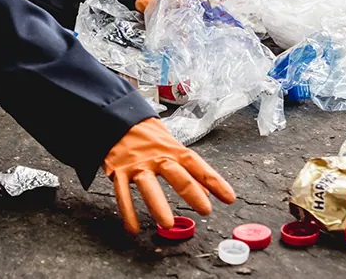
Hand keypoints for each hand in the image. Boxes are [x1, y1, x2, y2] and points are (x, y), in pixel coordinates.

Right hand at [103, 117, 235, 233]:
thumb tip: (207, 193)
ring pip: (148, 185)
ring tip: (167, 224)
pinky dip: (127, 212)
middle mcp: (157, 157)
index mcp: (173, 149)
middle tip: (205, 210)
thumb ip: (188, 171)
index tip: (229, 198)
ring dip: (157, 205)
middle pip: (176, 174)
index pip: (197, 165)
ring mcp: (137, 164)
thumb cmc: (147, 135)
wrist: (115, 116)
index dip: (214, 181)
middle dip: (191, 192)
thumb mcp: (171, 146)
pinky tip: (134, 229)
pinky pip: (122, 193)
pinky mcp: (118, 170)